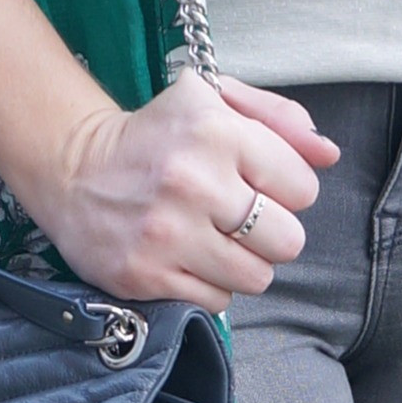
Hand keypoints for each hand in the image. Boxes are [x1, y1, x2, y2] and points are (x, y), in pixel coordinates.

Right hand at [22, 74, 335, 311]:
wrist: (73, 168)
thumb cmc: (157, 134)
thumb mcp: (214, 101)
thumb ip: (279, 119)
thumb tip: (329, 154)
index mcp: (217, 132)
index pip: (303, 188)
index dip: (286, 189)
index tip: (255, 183)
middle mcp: (193, 183)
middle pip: (287, 241)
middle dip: (271, 233)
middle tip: (239, 218)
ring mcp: (167, 234)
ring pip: (256, 277)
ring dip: (243, 263)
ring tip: (213, 239)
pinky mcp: (144, 275)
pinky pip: (216, 301)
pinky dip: (209, 284)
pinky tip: (186, 257)